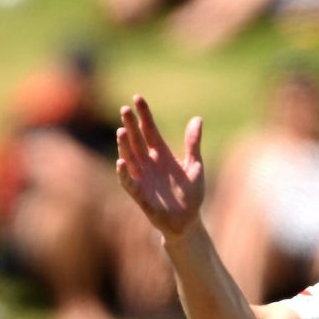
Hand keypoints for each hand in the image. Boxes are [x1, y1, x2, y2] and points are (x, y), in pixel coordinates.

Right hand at [115, 95, 204, 239]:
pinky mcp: (139, 193)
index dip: (144, 114)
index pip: (150, 129)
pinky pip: (128, 181)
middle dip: (130, 125)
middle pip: (136, 139)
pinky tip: (121, 161)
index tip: (138, 97)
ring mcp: (141, 177)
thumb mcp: (195, 166)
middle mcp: (148, 162)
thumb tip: (198, 118)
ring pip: (129, 157)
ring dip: (124, 145)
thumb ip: (193, 144)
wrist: (188, 221)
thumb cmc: (192, 194)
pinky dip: (123, 172)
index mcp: (161, 153)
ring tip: (121, 131)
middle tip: (125, 109)